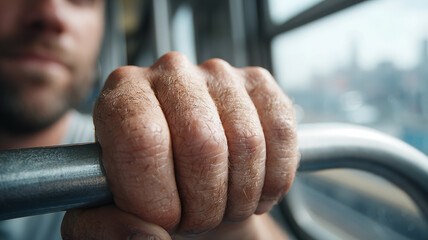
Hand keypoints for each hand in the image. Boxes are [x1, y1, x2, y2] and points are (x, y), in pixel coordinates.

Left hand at [61, 52, 298, 238]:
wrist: (190, 180)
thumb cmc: (152, 191)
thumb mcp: (110, 215)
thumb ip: (107, 229)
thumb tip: (144, 236)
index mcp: (122, 94)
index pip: (143, 141)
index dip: (157, 195)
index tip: (162, 218)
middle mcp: (170, 71)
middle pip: (202, 143)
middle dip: (205, 202)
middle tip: (196, 216)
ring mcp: (219, 73)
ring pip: (247, 143)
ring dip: (240, 194)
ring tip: (222, 202)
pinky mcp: (259, 83)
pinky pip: (281, 134)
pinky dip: (273, 177)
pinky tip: (250, 186)